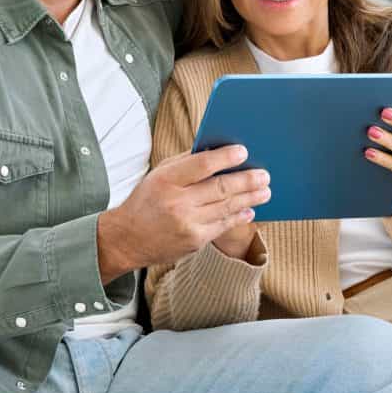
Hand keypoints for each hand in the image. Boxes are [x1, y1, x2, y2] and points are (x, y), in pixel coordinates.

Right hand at [97, 146, 270, 280]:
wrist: (127, 239)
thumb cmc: (146, 201)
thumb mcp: (158, 175)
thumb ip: (185, 163)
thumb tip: (217, 152)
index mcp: (166, 180)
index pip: (202, 165)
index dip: (225, 157)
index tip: (243, 151)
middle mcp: (177, 202)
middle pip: (220, 187)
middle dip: (247, 180)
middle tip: (264, 174)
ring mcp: (187, 224)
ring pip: (227, 207)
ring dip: (250, 198)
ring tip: (265, 191)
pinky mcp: (195, 241)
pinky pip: (223, 225)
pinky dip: (239, 216)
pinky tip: (249, 209)